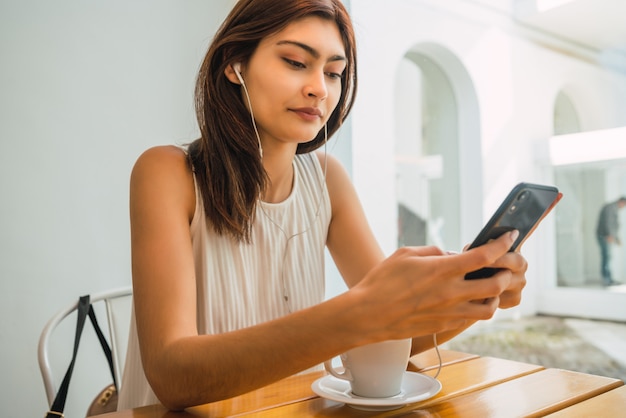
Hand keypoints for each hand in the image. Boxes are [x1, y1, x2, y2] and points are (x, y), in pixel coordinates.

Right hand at [349, 230, 520, 341]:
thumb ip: (432, 251)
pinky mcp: (444, 325)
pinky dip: (476, 309)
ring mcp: (449, 312)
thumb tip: (450, 254)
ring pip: (489, 308)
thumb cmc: (382, 281)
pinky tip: (469, 301)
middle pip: (495, 284)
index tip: (510, 237)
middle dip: (505, 273)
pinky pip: (470, 319)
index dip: (502, 244)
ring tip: (488, 288)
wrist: (368, 314)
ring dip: (495, 296)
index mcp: (442, 269)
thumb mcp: (405, 254)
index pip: (484, 255)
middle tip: (502, 267)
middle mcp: (450, 292)